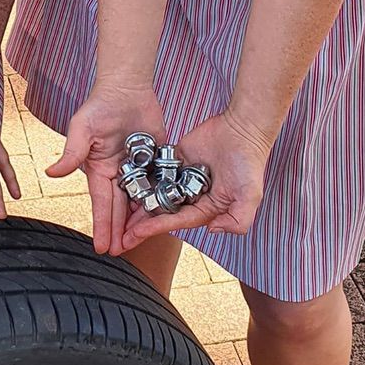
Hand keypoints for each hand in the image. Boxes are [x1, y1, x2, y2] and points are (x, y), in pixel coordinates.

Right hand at [47, 83, 165, 254]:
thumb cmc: (100, 105)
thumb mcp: (82, 129)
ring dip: (136, 224)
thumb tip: (51, 173)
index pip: (101, 205)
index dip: (102, 226)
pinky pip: (156, 186)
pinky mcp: (152, 162)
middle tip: (119, 254)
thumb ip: (71, 153)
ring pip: (137, 202)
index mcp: (98, 172)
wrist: (126, 88)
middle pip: (118, 210)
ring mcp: (135, 170)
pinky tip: (160, 219)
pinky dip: (157, 202)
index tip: (101, 247)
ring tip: (137, 245)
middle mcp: (116, 175)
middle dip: (118, 233)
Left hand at [121, 111, 272, 251]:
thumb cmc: (249, 162)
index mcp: (204, 209)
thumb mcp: (249, 196)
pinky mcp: (172, 162)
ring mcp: (179, 180)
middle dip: (140, 227)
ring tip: (115, 218)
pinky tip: (121, 190)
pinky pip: (153, 174)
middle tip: (118, 237)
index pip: (175, 221)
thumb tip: (213, 230)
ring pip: (153, 195)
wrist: (243, 127)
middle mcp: (190, 197)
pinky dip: (139, 182)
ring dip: (136, 207)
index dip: (154, 228)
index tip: (135, 234)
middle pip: (160, 214)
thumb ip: (237, 220)